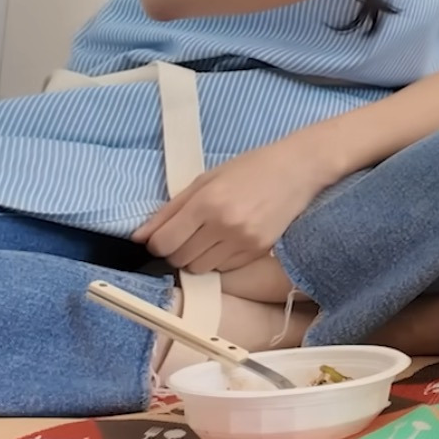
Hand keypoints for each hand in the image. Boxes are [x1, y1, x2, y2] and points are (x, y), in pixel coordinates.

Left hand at [133, 141, 336, 273]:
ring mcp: (244, 241)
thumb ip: (170, 210)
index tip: (163, 236)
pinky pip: (224, 269)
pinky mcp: (259, 251)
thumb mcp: (205, 180)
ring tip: (209, 236)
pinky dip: (219, 259)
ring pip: (200, 269)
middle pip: (179, 259)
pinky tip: (229, 239)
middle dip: (177, 250)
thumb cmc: (250, 168)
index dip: (157, 243)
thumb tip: (139, 237)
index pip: (163, 243)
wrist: (299, 169)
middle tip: (188, 234)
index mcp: (207, 202)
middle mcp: (225, 225)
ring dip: (197, 257)